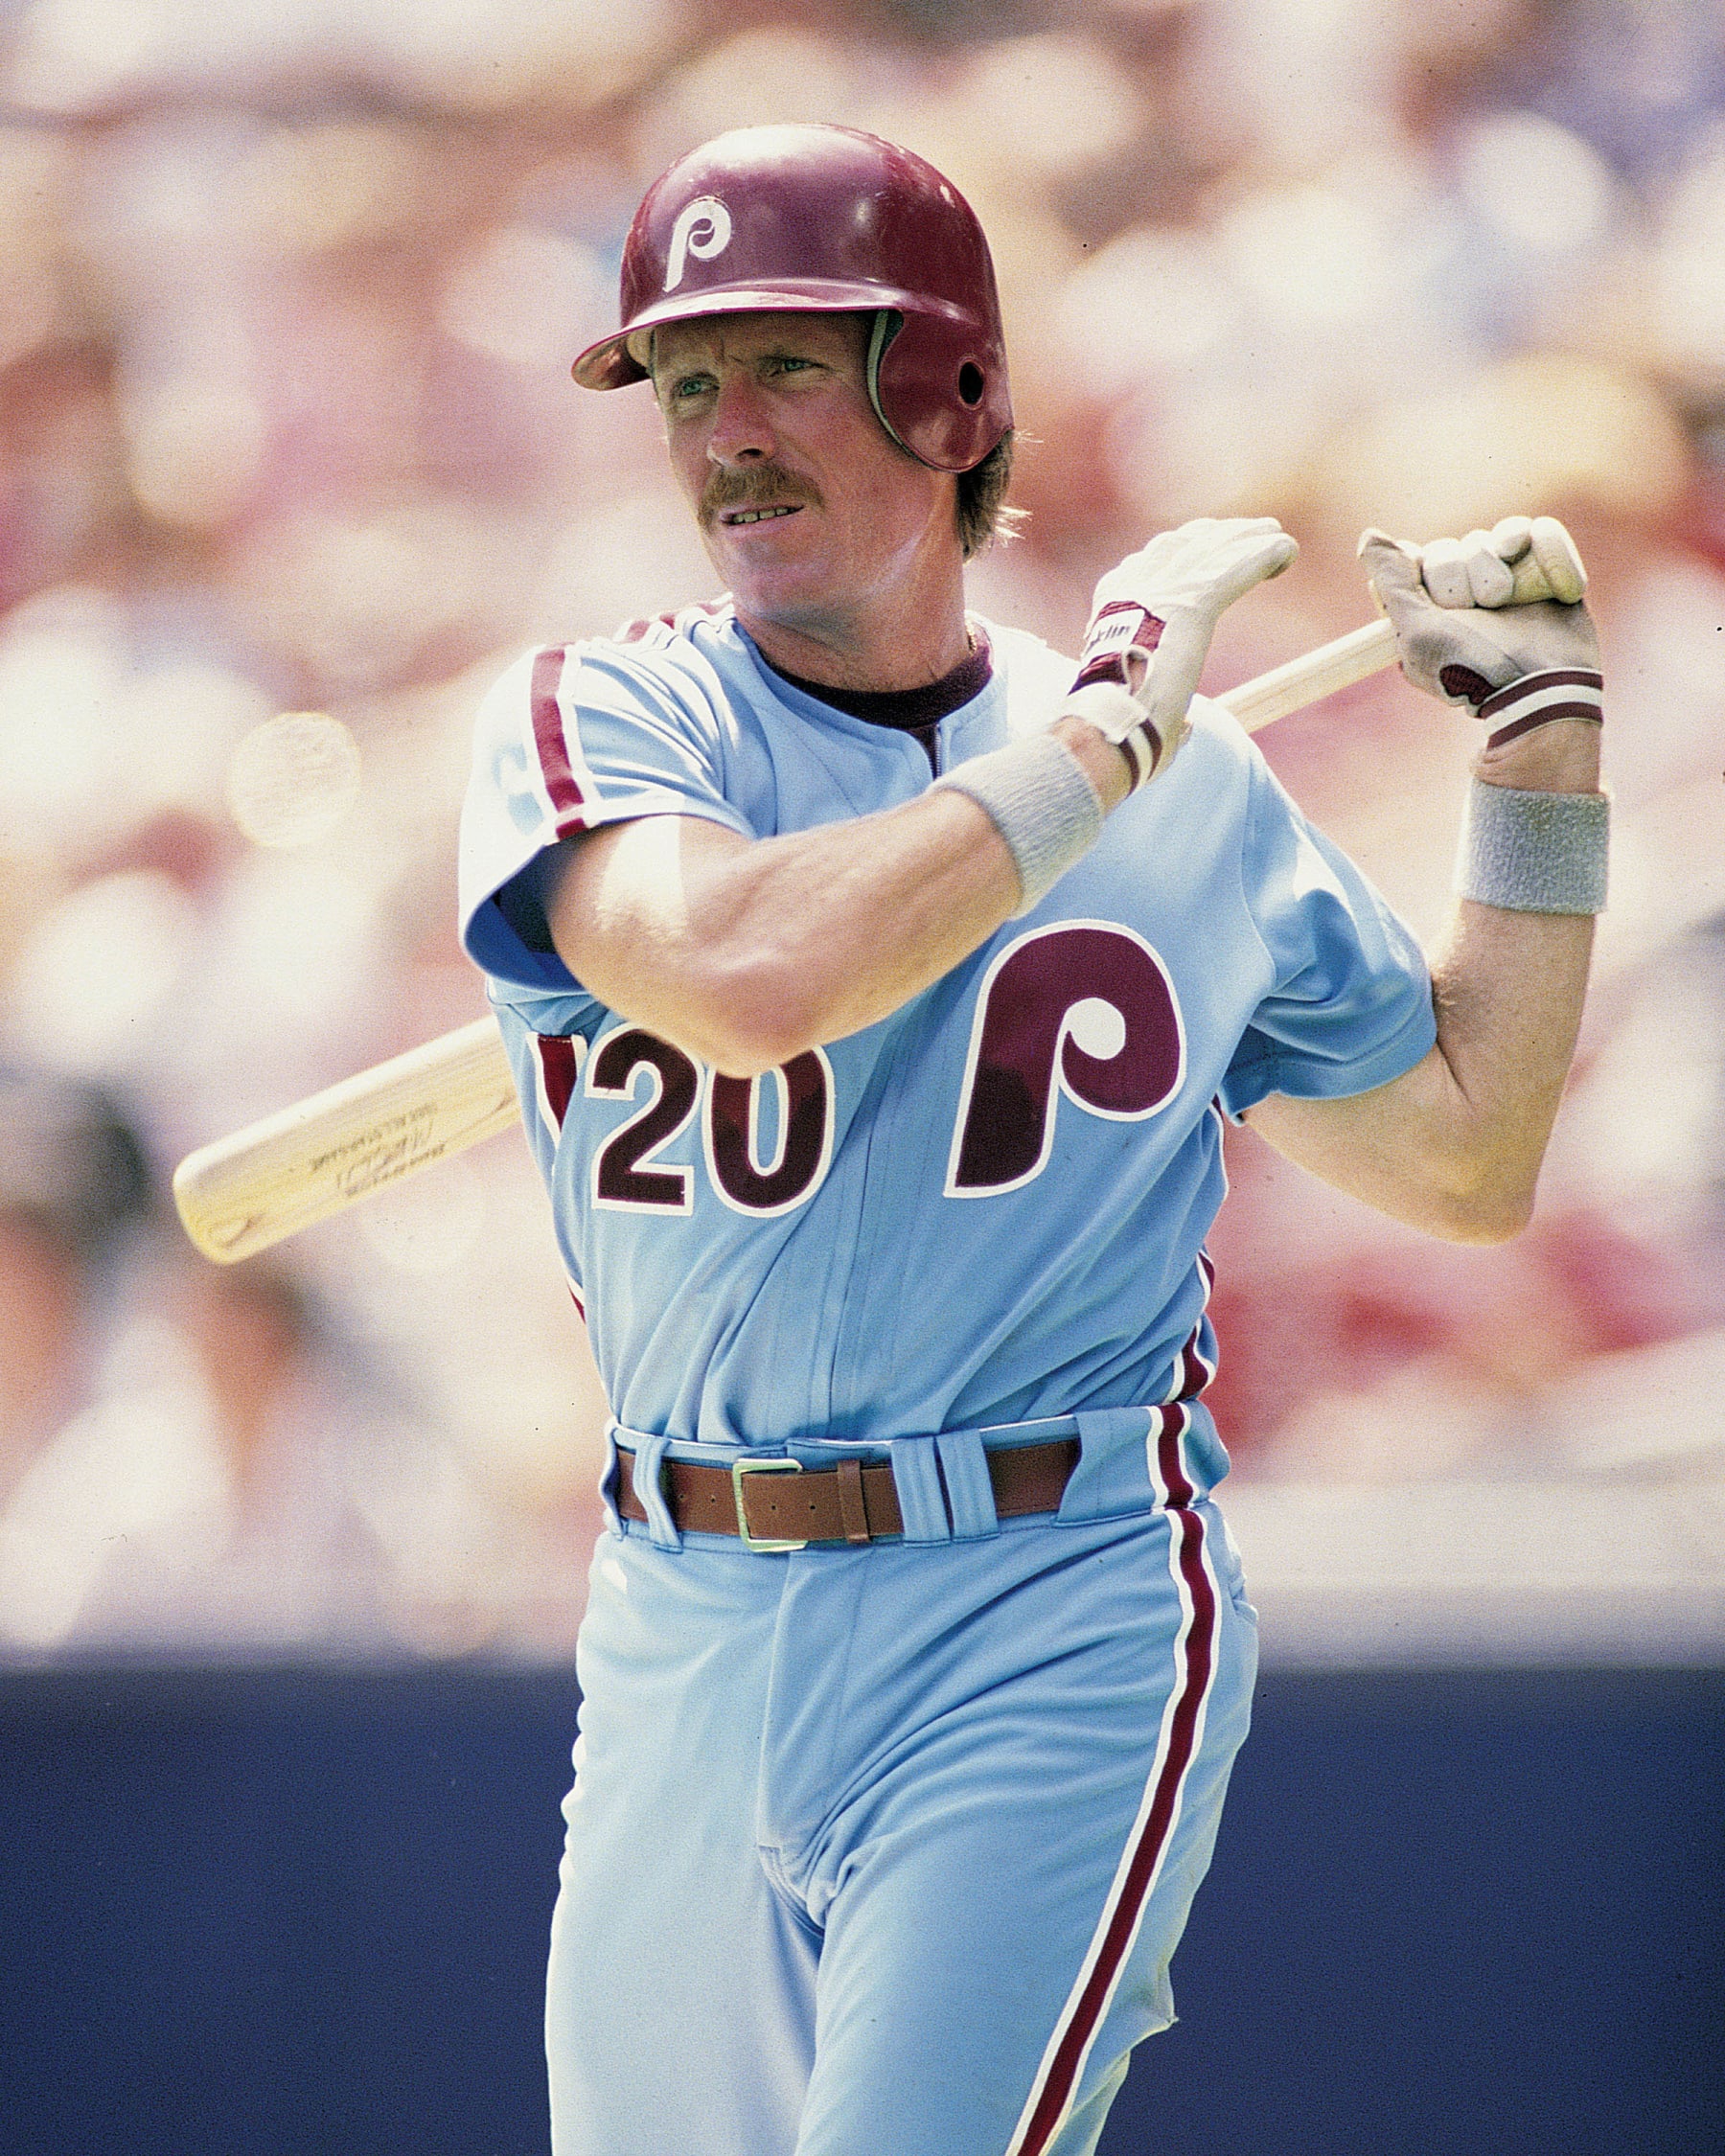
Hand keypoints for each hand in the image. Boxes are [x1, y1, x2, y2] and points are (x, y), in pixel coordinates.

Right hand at [1067, 516, 1298, 788]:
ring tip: (1272, 534)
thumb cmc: (1114, 727)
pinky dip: (1265, 555)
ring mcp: (1165, 589)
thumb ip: (1159, 704)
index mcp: (1113, 602)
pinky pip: (1238, 567)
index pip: (1150, 562)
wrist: (1106, 721)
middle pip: (1182, 543)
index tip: (1204, 557)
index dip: (1182, 554)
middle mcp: (1136, 584)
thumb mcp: (1128, 703)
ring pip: (1212, 547)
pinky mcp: (1194, 603)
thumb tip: (1182, 729)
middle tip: (1249, 531)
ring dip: (1245, 538)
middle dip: (1216, 534)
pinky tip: (1287, 551)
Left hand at [1358, 517, 1601, 749]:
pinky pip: (1543, 532)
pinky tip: (1557, 589)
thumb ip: (1392, 583)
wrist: (1542, 688)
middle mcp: (1466, 590)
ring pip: (1500, 534)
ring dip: (1503, 566)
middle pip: (1458, 545)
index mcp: (1428, 607)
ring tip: (1515, 600)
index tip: (1447, 602)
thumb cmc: (1473, 668)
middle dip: (1472, 574)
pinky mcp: (1548, 571)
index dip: (1435, 572)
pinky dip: (1550, 554)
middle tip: (1487, 608)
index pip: (1419, 557)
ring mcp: (1508, 578)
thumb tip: (1370, 536)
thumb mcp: (1418, 632)